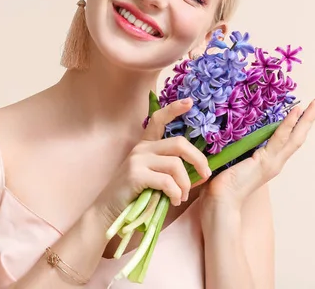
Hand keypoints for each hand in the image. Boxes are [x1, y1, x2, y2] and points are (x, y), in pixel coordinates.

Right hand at [93, 98, 211, 226]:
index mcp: (146, 146)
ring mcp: (137, 160)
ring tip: (181, 197)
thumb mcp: (154, 177)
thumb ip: (172, 169)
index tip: (189, 102)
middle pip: (179, 143)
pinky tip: (173, 200)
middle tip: (206, 174)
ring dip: (185, 184)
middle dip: (198, 159)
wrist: (109, 212)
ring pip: (176, 165)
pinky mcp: (135, 174)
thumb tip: (201, 170)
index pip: (159, 119)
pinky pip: (166, 181)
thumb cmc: (136, 197)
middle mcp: (142, 148)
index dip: (174, 109)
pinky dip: (175, 192)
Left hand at [199, 97, 314, 213]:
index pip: (286, 139)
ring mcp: (273, 162)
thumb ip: (236, 146)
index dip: (296, 124)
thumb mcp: (231, 159)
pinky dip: (289, 123)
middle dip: (309, 119)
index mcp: (268, 161)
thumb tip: (227, 128)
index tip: (302, 108)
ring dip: (307, 118)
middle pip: (298, 136)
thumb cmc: (221, 184)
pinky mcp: (266, 161)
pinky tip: (297, 110)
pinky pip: (280, 138)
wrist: (220, 202)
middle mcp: (275, 162)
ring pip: (295, 136)